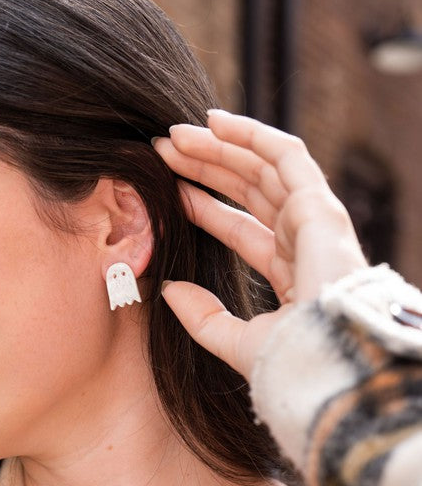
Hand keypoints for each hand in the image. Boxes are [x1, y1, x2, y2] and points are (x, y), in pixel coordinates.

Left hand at [152, 109, 367, 379]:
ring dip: (219, 147)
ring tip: (175, 134)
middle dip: (206, 167)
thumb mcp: (234, 341)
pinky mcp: (320, 206)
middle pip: (248, 191)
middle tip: (164, 151)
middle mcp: (303, 242)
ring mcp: (314, 222)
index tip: (168, 189)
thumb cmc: (287, 362)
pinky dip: (252, 134)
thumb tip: (169, 289)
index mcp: (288, 273)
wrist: (321, 364)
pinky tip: (215, 122)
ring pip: (262, 168)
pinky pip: (286, 155)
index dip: (203, 206)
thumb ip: (203, 317)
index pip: (240, 228)